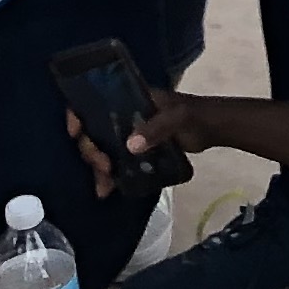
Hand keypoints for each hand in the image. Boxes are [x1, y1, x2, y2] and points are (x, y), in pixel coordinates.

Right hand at [63, 85, 220, 199]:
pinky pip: (117, 162)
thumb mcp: (177, 117)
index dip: (78, 114)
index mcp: (129, 99)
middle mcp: (124, 115)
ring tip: (103, 186)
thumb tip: (129, 146)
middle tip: (104, 166)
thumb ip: (156, 129)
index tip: (75, 133)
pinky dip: (111, 175)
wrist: (213, 129)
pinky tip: (107, 190)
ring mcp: (130, 133)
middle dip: (92, 150)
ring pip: (104, 149)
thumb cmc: (195, 115)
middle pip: (94, 131)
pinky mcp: (139, 150)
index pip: (94, 100)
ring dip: (99, 167)